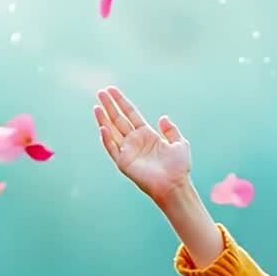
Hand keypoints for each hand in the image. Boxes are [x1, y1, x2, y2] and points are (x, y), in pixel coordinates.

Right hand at [94, 86, 191, 204]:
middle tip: (100, 92)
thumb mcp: (179, 143)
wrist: (175, 185)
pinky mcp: (124, 162)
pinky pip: (112, 148)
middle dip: (110, 106)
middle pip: (118, 119)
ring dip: (103, 119)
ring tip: (97, 106)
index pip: (130, 114)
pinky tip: (103, 127)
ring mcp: (128, 151)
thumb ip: (171, 130)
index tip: (112, 90)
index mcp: (147, 134)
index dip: (122, 102)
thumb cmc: (179, 167)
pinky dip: (106, 139)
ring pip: (112, 131)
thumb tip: (163, 117)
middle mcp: (135, 141)